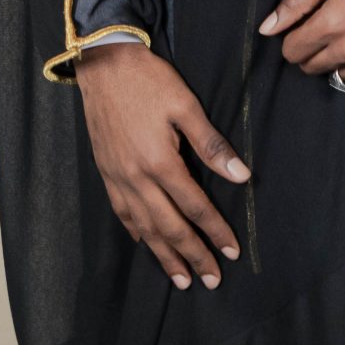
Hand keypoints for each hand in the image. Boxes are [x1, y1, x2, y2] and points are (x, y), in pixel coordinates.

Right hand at [75, 42, 249, 289]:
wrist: (103, 64)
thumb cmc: (149, 81)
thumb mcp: (186, 106)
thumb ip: (211, 144)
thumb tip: (241, 176)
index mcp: (160, 162)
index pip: (194, 206)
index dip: (215, 231)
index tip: (231, 252)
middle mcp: (136, 178)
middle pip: (169, 227)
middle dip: (192, 255)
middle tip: (211, 280)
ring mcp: (117, 177)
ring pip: (143, 227)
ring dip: (164, 255)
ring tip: (180, 280)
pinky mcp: (105, 172)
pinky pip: (122, 212)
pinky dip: (136, 232)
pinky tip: (145, 244)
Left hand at [261, 0, 344, 77]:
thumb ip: (298, 0)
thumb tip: (267, 28)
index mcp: (331, 24)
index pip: (292, 51)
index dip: (294, 39)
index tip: (306, 27)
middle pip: (312, 68)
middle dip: (313, 51)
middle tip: (330, 28)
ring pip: (340, 73)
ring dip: (340, 58)